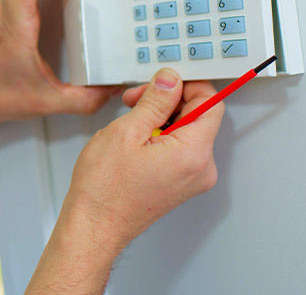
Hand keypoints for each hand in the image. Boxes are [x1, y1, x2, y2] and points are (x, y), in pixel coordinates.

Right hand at [25, 68, 222, 293]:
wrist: (95, 224)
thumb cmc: (105, 188)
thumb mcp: (126, 131)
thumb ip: (155, 101)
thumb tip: (170, 81)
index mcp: (193, 153)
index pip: (210, 103)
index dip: (187, 86)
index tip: (164, 82)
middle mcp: (200, 168)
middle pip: (198, 116)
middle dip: (168, 101)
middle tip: (136, 100)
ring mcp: (191, 178)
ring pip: (187, 132)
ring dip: (161, 118)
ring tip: (130, 123)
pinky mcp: (180, 184)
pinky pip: (179, 149)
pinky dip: (160, 136)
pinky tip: (135, 139)